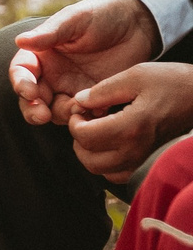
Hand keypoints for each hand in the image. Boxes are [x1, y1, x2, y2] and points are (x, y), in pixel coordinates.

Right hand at [12, 0, 160, 125]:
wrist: (138, 25)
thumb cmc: (101, 15)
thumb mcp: (75, 20)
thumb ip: (49, 33)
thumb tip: (20, 41)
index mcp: (41, 54)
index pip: (21, 72)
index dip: (21, 84)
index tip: (30, 92)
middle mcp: (52, 74)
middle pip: (32, 98)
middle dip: (33, 109)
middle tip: (42, 116)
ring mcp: (72, 88)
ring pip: (55, 110)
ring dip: (61, 114)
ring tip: (78, 109)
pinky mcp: (94, 98)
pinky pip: (85, 115)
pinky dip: (87, 118)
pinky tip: (98, 111)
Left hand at [68, 62, 192, 180]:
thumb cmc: (174, 83)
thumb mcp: (136, 75)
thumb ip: (102, 90)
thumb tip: (79, 101)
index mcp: (132, 127)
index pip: (85, 136)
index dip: (74, 121)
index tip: (81, 108)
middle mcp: (137, 150)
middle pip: (88, 159)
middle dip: (78, 138)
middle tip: (86, 119)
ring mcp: (145, 160)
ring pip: (101, 171)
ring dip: (90, 152)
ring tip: (96, 130)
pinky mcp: (150, 163)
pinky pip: (118, 174)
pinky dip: (106, 162)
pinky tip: (110, 141)